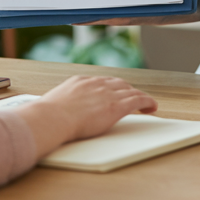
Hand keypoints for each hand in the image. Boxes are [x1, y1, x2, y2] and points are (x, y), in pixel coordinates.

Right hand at [15, 76, 156, 158]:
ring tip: (145, 103)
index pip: (101, 81)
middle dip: (126, 90)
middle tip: (131, 97)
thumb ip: (60, 105)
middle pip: (118, 83)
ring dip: (138, 96)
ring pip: (130, 90)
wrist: (52, 118)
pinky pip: (138, 100)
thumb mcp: (53, 104)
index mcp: (80, 81)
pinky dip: (147, 102)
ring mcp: (107, 93)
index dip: (110, 87)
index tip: (113, 92)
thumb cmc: (47, 117)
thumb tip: (52, 113)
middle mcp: (96, 84)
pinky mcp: (116, 106)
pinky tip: (152, 107)